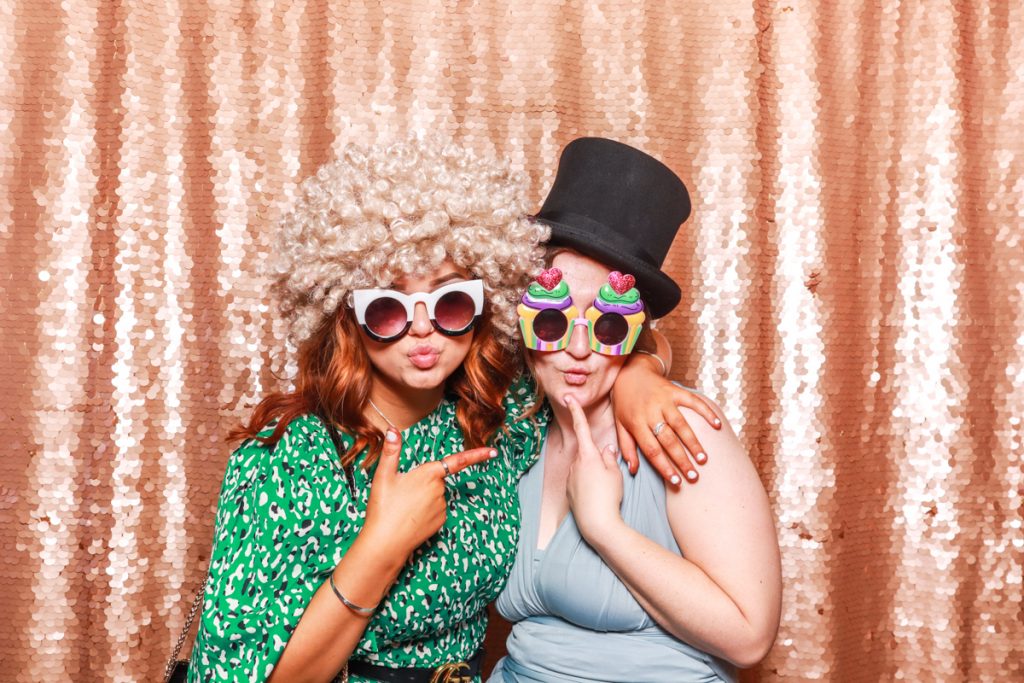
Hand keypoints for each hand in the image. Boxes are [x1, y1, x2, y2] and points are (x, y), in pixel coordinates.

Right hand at [362, 429, 494, 558]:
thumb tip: (393, 430)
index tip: (494, 452)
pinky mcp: (441, 521)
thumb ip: (391, 451)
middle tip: (401, 493)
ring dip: (423, 497)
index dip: (477, 455)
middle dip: (422, 482)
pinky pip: (437, 509)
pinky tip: (411, 518)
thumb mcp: (384, 476)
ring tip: (402, 507)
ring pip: (436, 495)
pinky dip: (426, 511)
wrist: (385, 543)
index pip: (458, 461)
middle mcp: (440, 490)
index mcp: (429, 474)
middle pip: (436, 479)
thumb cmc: (384, 508)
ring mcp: (442, 507)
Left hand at [564, 396, 623, 542]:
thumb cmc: (609, 496)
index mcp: (588, 455)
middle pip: (588, 454)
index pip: (581, 427)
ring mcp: (570, 477)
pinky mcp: (569, 491)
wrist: (597, 524)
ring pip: (585, 470)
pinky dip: (590, 488)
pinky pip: (581, 483)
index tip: (568, 397)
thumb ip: (610, 458)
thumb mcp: (615, 474)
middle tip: (609, 481)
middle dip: (599, 462)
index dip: (576, 410)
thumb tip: (606, 450)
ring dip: (595, 477)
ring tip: (605, 493)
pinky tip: (597, 499)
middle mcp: (575, 463)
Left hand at [611, 367, 721, 485]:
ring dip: (694, 442)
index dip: (664, 467)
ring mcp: (664, 400)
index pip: (651, 450)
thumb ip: (627, 447)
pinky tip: (717, 426)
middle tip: (694, 476)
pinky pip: (693, 402)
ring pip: (681, 424)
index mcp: (636, 423)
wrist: (630, 372)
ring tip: (704, 459)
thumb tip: (633, 470)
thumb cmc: (625, 403)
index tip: (676, 482)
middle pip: (668, 440)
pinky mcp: (675, 390)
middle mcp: (651, 412)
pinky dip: (706, 412)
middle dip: (682, 460)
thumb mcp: (620, 424)